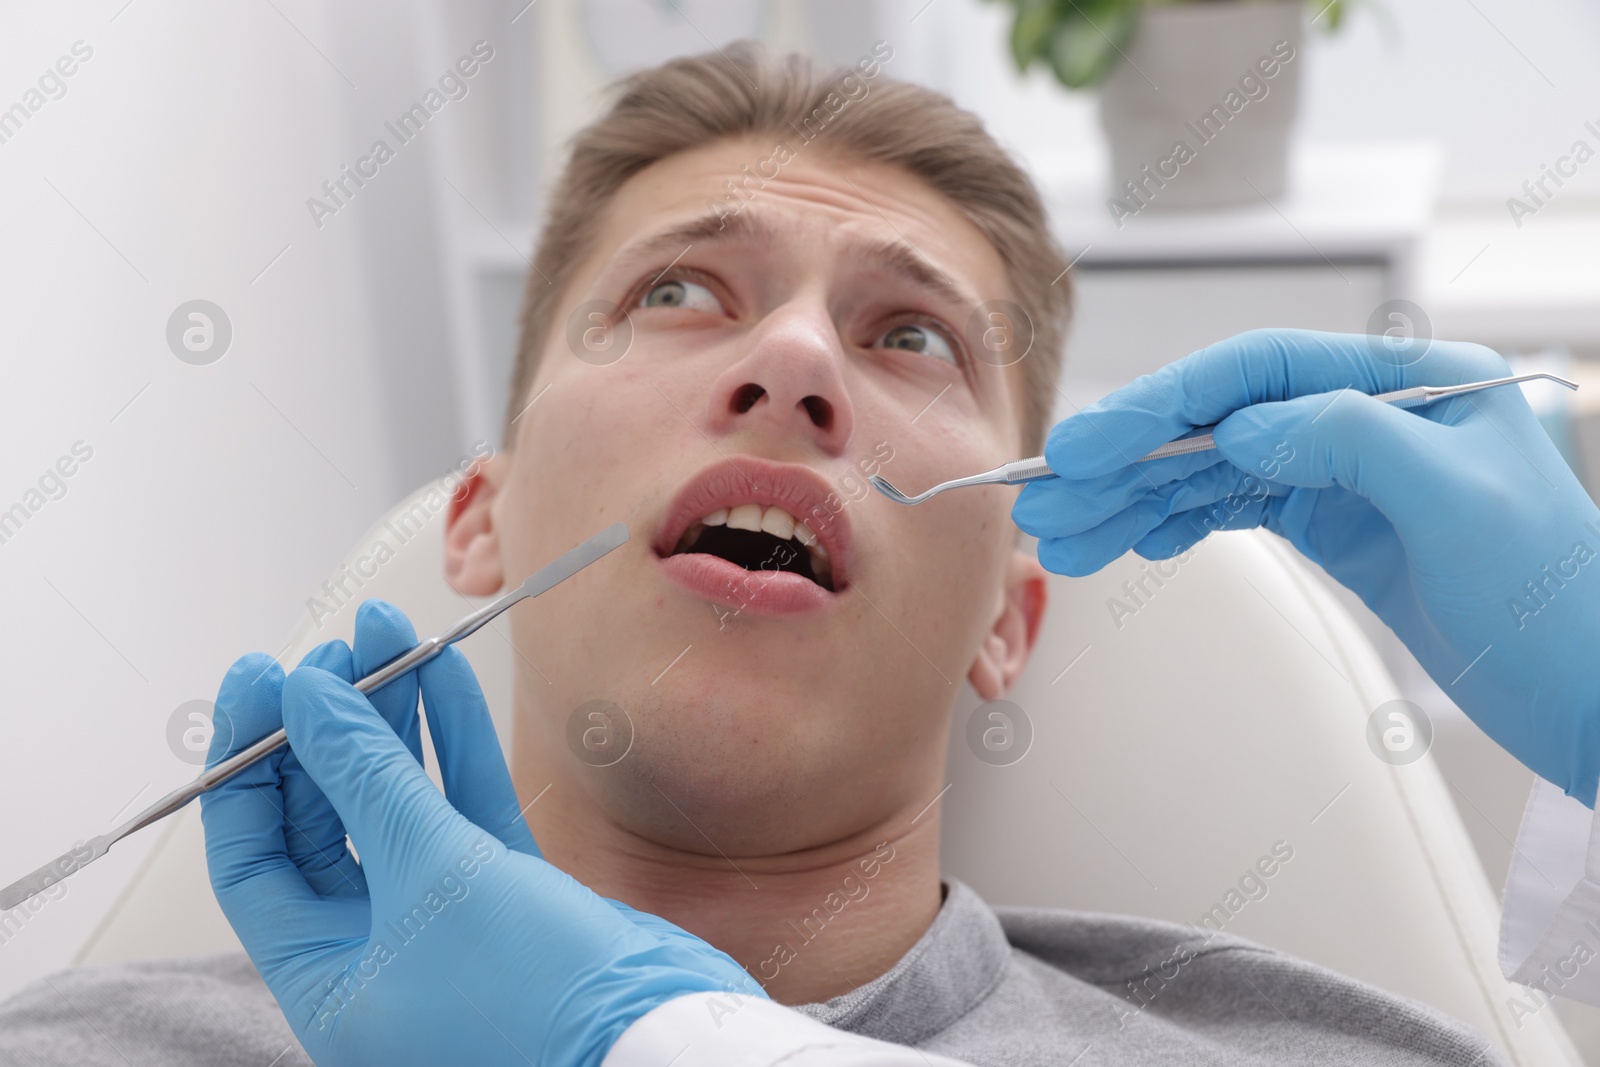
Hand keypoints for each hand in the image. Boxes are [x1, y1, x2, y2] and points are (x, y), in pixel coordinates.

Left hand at [200, 599, 761, 1066]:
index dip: (248, 763)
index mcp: (327, 980)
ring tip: (389, 637)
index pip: (255, 857)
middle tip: (334, 651)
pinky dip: (455, 739)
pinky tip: (444, 674)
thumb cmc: (537, 999)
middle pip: (327, 819)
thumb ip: (367, 777)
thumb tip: (307, 700)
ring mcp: (446, 917)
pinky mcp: (510, 890)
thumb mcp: (433, 874)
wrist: (658, 1040)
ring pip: (401, 800)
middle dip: (330, 729)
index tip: (261, 680)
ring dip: (395, 719)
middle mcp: (377, 950)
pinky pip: (465, 801)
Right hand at [1013, 329, 1599, 802]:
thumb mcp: (1459, 500)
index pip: (1259, 372)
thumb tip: (1243, 430)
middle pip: (1222, 421)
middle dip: (1130, 458)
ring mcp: (1353, 474)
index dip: (1165, 403)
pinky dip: (1183, 522)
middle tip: (1053, 496)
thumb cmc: (1565, 599)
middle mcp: (1372, 417)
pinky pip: (1240, 510)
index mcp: (1410, 382)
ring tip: (1069, 535)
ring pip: (1219, 471)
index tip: (1092, 443)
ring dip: (1139, 500)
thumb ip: (1348, 441)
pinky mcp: (1343, 527)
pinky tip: (1137, 538)